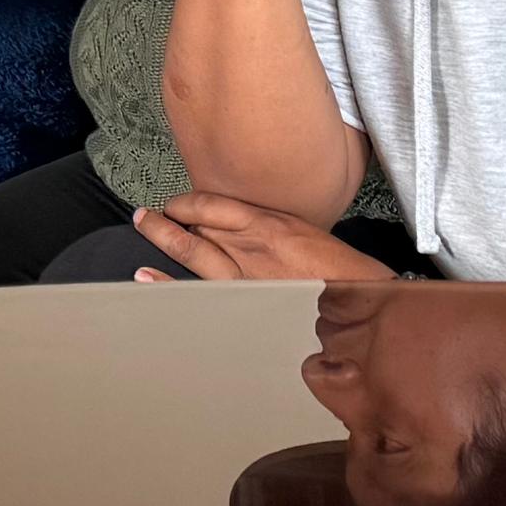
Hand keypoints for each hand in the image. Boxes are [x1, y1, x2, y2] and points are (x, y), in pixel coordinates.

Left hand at [127, 193, 374, 283]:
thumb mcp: (304, 234)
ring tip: (143, 228)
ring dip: (162, 238)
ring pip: (191, 251)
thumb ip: (269, 229)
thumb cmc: (340, 271)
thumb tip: (242, 230)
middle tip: (144, 215)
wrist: (362, 302)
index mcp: (268, 223)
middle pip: (195, 225)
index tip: (175, 205)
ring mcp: (244, 276)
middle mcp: (252, 245)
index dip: (188, 204)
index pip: (213, 205)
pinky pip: (197, 290)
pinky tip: (145, 277)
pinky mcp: (243, 301)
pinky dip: (167, 283)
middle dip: (165, 219)